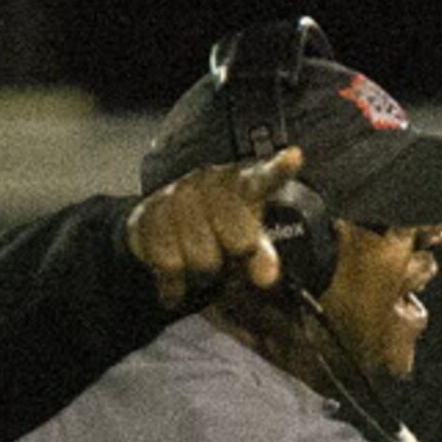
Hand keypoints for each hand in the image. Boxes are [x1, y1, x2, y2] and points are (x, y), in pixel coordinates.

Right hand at [124, 146, 305, 309]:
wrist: (161, 240)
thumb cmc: (216, 240)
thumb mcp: (247, 246)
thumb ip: (263, 259)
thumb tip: (266, 276)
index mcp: (244, 185)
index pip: (266, 178)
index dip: (281, 168)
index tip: (294, 158)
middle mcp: (210, 182)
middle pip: (239, 240)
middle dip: (236, 259)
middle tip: (228, 255)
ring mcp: (177, 195)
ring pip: (202, 259)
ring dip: (203, 274)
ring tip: (201, 263)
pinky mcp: (147, 215)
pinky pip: (169, 264)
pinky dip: (175, 283)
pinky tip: (177, 277)